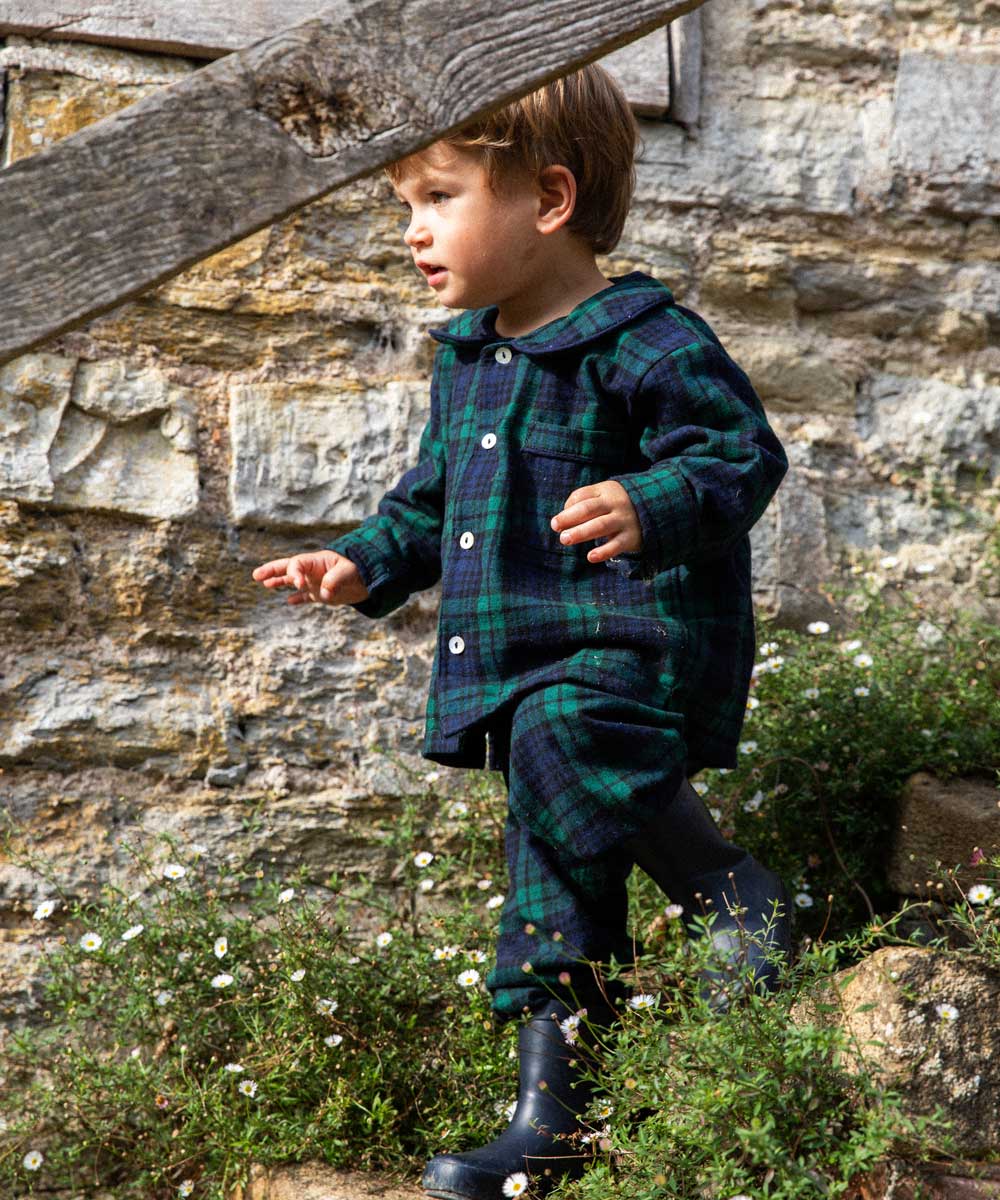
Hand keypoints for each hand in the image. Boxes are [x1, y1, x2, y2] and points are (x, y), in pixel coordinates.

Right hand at [251, 550, 369, 606]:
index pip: (296, 564)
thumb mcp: (349, 572)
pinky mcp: (322, 593)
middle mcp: (313, 571)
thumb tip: (324, 594)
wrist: (372, 578)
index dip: (293, 573)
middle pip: (288, 568)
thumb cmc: (360, 569)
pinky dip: (297, 599)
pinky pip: (306, 596)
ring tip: (264, 584)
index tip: (298, 584)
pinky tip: (288, 601)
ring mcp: (316, 582)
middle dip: (272, 571)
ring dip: (279, 582)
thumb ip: (335, 580)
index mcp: (317, 561)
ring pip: (293, 581)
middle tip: (256, 575)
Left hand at [550, 480, 642, 563]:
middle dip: (570, 518)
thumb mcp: (603, 496)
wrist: (655, 511)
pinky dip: (603, 552)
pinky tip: (590, 557)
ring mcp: (624, 520)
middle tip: (555, 527)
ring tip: (565, 539)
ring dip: (581, 532)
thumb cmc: (616, 506)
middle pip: (588, 509)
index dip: (567, 508)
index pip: (582, 496)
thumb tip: (562, 521)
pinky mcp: (631, 537)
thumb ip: (582, 503)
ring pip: (600, 526)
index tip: (556, 523)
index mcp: (605, 491)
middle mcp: (615, 504)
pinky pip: (616, 545)